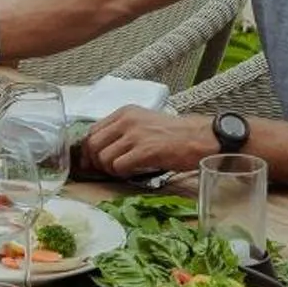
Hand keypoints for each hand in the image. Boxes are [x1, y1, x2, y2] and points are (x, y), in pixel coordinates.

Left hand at [82, 107, 218, 178]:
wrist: (199, 138)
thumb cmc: (174, 135)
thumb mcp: (143, 123)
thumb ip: (121, 132)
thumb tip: (98, 151)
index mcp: (125, 112)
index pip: (92, 131)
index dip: (88, 150)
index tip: (91, 162)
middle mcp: (127, 120)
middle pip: (92, 145)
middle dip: (94, 162)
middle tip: (105, 170)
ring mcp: (135, 134)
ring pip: (103, 157)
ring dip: (110, 169)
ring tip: (123, 171)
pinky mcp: (145, 150)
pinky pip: (118, 166)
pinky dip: (121, 173)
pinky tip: (133, 172)